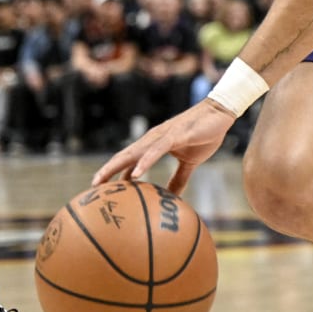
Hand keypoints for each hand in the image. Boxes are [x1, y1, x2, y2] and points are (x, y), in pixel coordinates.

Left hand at [92, 99, 235, 193]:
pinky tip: (136, 174)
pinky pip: (156, 151)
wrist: (220, 113)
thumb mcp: (190, 162)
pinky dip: (144, 162)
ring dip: (117, 166)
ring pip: (134, 152)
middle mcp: (153, 139)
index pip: (129, 160)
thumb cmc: (203, 134)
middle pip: (124, 156)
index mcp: (154, 145)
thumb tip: (172, 198)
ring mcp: (162, 136)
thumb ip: (179, 178)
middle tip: (92, 187)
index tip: (102, 188)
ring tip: (103, 180)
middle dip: (107, 171)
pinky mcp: (175, 136)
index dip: (114, 173)